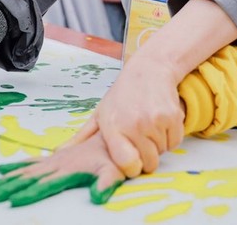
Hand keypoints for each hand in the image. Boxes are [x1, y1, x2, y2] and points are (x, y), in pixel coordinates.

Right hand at [0, 133, 124, 206]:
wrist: (115, 134)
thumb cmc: (115, 157)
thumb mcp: (114, 171)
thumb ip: (106, 184)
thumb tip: (97, 197)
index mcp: (67, 170)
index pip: (43, 185)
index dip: (26, 194)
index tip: (10, 202)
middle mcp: (57, 164)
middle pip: (27, 178)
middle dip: (7, 188)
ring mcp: (55, 159)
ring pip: (25, 171)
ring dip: (6, 179)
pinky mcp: (56, 156)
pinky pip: (31, 163)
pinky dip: (16, 167)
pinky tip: (4, 170)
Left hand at [66, 58, 183, 176]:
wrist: (149, 69)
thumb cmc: (122, 95)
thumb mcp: (100, 113)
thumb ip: (82, 136)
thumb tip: (60, 151)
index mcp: (114, 126)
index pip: (128, 164)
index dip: (131, 168)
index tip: (131, 161)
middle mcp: (136, 124)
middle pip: (149, 162)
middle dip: (146, 157)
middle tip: (140, 139)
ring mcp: (156, 120)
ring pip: (163, 152)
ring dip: (158, 145)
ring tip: (149, 127)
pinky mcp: (173, 116)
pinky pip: (175, 142)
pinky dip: (170, 137)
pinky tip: (160, 123)